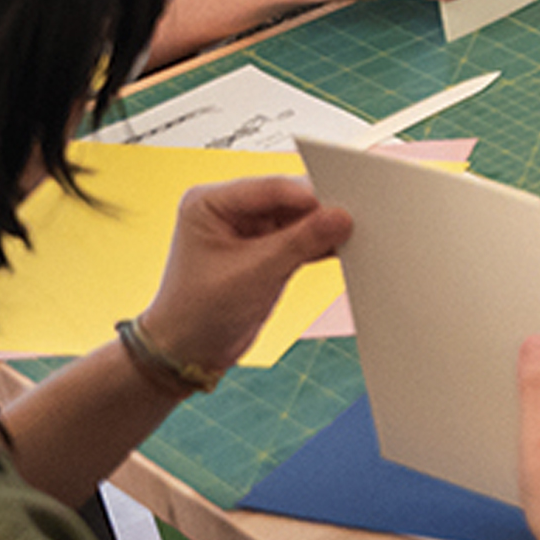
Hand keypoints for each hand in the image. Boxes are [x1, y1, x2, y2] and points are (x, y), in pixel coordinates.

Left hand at [138, 177, 352, 382]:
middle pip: (288, 200)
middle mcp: (230, 211)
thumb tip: (340, 218)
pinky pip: (302, 239)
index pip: (270, 188)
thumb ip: (299, 243)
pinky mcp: (267, 250)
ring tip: (348, 239)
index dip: (308, 196)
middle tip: (351, 223)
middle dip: (319, 212)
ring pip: (300, 219)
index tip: (342, 207)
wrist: (189, 352)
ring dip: (322, 231)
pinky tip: (340, 251)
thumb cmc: (196, 312)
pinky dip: (320, 246)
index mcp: (210, 203)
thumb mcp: (252, 274)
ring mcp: (250, 231)